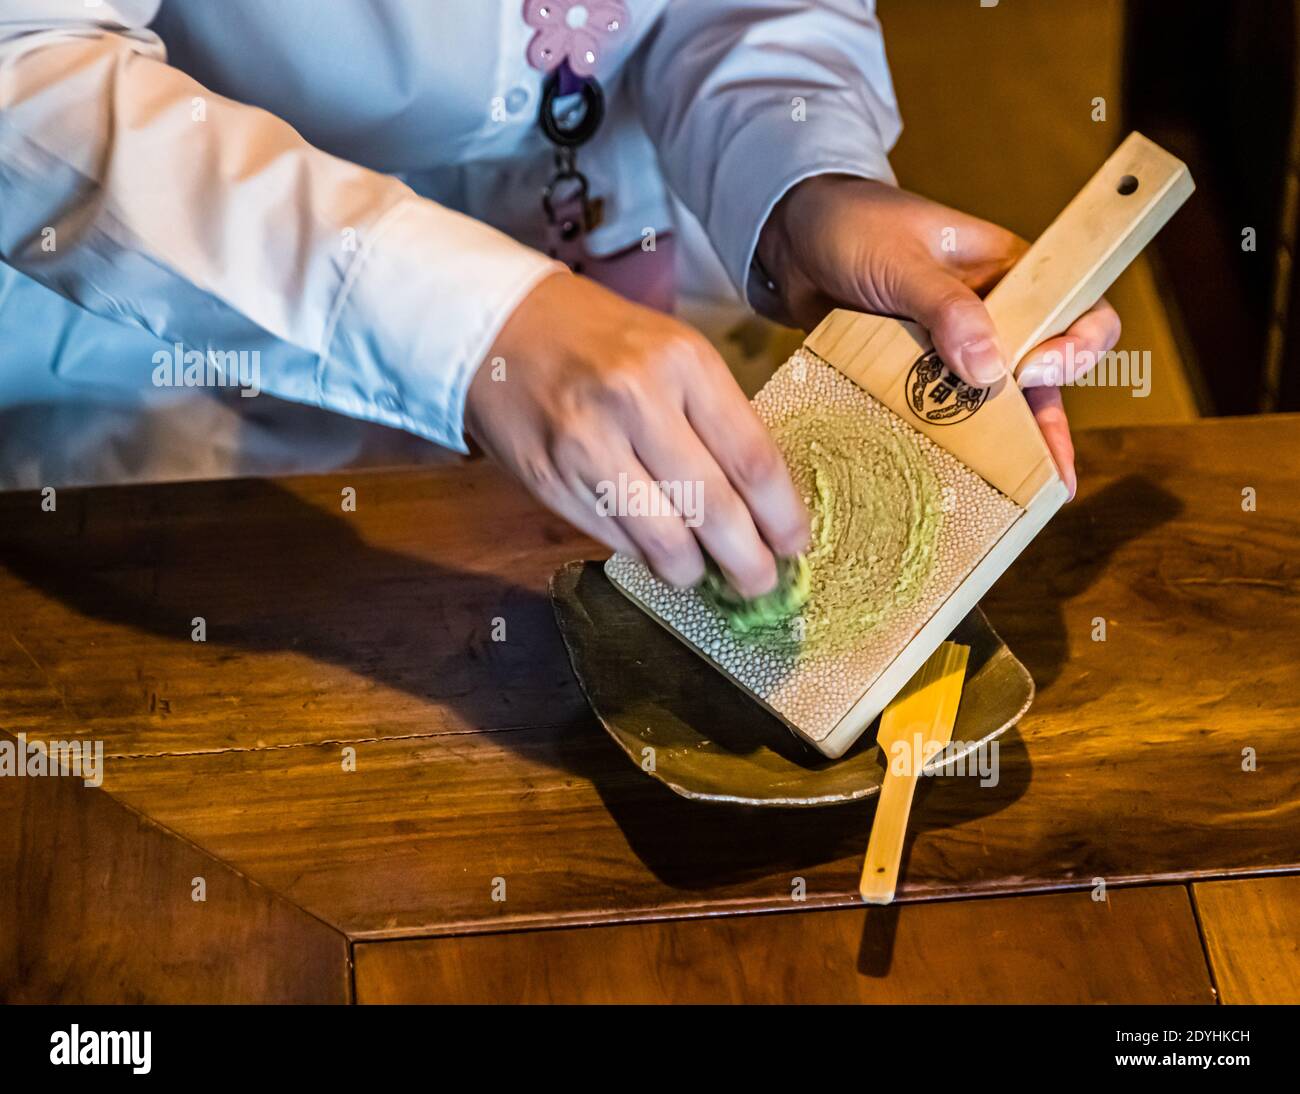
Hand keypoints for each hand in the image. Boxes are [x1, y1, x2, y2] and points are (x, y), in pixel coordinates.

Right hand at [465, 272, 809, 594]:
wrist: (497, 328)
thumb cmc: (598, 340)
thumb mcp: (671, 351)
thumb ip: (715, 416)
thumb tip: (761, 501)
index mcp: (681, 362)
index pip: (751, 458)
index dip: (782, 515)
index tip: (796, 543)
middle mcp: (635, 403)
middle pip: (714, 509)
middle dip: (748, 561)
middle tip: (761, 583)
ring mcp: (587, 448)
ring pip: (664, 542)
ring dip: (694, 571)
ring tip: (707, 571)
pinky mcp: (552, 483)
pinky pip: (617, 542)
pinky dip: (645, 555)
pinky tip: (657, 549)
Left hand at [757, 176, 1122, 497]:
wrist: (789, 239)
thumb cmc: (853, 227)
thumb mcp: (901, 262)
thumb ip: (945, 308)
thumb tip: (990, 368)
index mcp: (1009, 275)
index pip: (1077, 309)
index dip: (1075, 346)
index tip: (1033, 371)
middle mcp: (991, 317)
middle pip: (1041, 377)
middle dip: (1047, 430)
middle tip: (1048, 481)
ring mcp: (950, 352)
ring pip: (992, 407)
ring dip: (1001, 451)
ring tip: (1015, 501)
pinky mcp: (911, 378)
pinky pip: (939, 418)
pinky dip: (944, 447)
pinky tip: (948, 483)